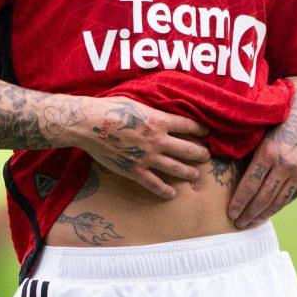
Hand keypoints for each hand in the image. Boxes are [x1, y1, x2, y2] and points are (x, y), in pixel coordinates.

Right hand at [70, 96, 209, 199]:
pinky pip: (154, 184)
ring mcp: (147, 157)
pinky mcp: (135, 170)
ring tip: (196, 175)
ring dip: (188, 172)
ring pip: (176, 168)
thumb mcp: (137, 102)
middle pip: (187, 149)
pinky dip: (165, 190)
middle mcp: (158, 140)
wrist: (89, 124)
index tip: (206, 133)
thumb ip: (152, 110)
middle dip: (200, 153)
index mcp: (159, 120)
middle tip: (206, 156)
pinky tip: (172, 194)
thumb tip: (161, 111)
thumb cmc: (110, 108)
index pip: (188, 125)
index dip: (200, 129)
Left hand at [228, 81, 296, 228]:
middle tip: (238, 224)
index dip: (239, 202)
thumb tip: (227, 175)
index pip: (250, 185)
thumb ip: (248, 154)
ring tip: (251, 222)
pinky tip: (268, 212)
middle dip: (249, 213)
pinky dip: (278, 206)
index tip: (230, 214)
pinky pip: (291, 197)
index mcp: (269, 152)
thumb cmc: (276, 121)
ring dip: (263, 214)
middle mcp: (286, 164)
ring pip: (278, 201)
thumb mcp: (259, 134)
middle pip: (263, 197)